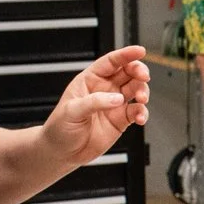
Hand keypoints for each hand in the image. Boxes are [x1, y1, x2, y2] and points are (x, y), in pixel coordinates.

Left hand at [44, 46, 149, 164]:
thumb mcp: (72, 111)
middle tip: (144, 77)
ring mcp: (115, 104)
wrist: (62, 152)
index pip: (111, 62)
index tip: (140, 51)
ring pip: (136, 90)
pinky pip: (137, 111)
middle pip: (128, 72)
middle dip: (139, 72)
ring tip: (142, 100)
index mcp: (90, 80)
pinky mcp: (122, 120)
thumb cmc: (59, 128)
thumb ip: (95, 102)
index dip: (126, 55)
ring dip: (143, 92)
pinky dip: (143, 113)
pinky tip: (140, 119)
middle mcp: (105, 89)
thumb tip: (117, 99)